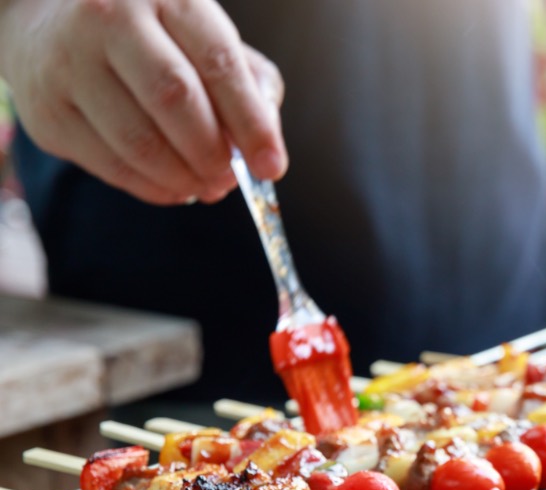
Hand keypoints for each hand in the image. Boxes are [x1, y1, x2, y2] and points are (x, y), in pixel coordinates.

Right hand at [0, 0, 285, 205]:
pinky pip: (109, 165)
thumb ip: (248, 84)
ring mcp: (68, 63)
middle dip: (213, 154)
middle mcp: (110, 19)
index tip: (272, 166)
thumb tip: (263, 146)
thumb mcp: (205, 37)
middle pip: (174, 100)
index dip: (252, 123)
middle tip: (230, 179)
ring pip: (138, 141)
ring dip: (184, 178)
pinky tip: (174, 187)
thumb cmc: (151, 37)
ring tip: (206, 186)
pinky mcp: (46, 111)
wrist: (48, 22)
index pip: (218, 64)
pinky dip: (152, 188)